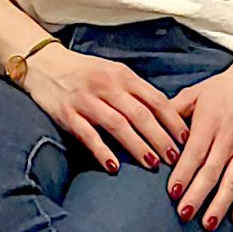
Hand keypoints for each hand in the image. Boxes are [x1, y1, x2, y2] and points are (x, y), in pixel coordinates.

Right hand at [18, 45, 186, 173]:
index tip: (188, 140)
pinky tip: (113, 166)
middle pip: (140, 114)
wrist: (44, 64)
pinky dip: (101, 150)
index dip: (173, 121)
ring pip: (117, 124)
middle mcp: (107, 85)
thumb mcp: (113, 74)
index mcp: (123, 75)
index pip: (155, 99)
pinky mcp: (67, 113)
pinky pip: (87, 134)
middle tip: (175, 159)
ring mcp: (86, 99)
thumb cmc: (84, 73)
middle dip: (160, 138)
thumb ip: (135, 93)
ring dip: (137, 145)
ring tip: (152, 163)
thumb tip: (166, 117)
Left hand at [166, 54, 232, 231]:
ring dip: (220, 205)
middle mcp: (229, 139)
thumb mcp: (194, 94)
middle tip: (184, 214)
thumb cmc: (222, 89)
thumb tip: (149, 126)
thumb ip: (172, 112)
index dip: (184, 174)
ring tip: (207, 223)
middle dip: (198, 196)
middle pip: (212, 172)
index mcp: (210, 123)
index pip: (195, 153)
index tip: (173, 192)